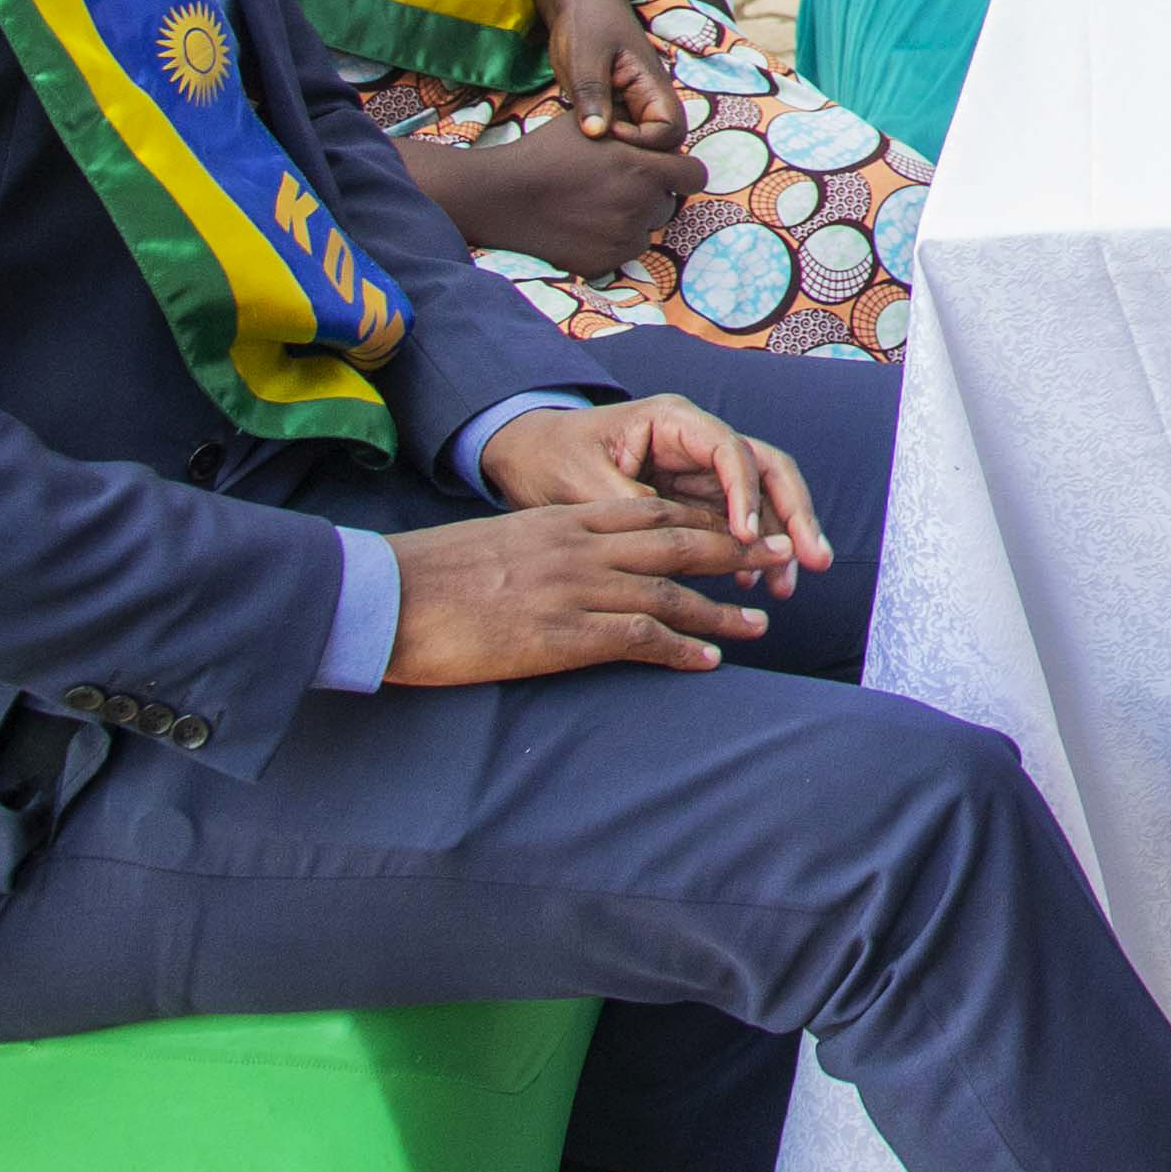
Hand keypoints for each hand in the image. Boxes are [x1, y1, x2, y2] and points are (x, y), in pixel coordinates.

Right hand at [383, 497, 774, 683]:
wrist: (388, 597)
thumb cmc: (433, 575)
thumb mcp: (503, 542)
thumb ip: (549, 546)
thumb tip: (575, 563)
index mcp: (565, 519)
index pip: (653, 511)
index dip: (705, 519)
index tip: (743, 527)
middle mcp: (580, 547)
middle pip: (678, 543)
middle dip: (736, 550)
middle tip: (781, 555)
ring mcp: (575, 590)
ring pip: (670, 593)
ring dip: (723, 608)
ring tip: (761, 621)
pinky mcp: (563, 635)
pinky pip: (639, 638)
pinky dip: (682, 648)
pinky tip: (710, 660)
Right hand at [437, 123, 701, 275]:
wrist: (500, 196)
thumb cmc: (544, 152)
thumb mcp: (591, 124)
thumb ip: (630, 128)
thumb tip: (655, 129)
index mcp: (644, 169)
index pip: (695, 176)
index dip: (682, 172)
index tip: (666, 171)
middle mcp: (640, 206)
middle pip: (668, 204)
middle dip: (650, 195)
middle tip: (615, 186)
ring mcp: (622, 238)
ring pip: (646, 229)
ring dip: (631, 219)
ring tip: (595, 205)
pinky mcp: (603, 263)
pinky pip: (623, 251)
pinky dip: (611, 241)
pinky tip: (583, 226)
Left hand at [482, 391, 832, 588]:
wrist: (523, 456)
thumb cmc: (548, 457)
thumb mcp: (581, 481)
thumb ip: (631, 506)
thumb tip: (675, 542)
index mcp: (673, 421)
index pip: (730, 449)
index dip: (746, 493)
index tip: (747, 537)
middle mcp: (696, 441)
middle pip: (765, 468)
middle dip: (793, 514)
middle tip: (813, 559)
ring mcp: (698, 470)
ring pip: (758, 498)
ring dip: (777, 540)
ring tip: (786, 586)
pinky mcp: (692, 499)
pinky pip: (732, 523)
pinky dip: (746, 552)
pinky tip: (751, 585)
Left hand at [538, 0, 688, 148]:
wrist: (579, 0)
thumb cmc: (587, 21)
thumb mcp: (585, 56)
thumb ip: (592, 93)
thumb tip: (597, 134)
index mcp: (654, 85)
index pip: (670, 131)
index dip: (643, 141)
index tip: (605, 129)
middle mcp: (650, 100)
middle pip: (661, 143)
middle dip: (632, 150)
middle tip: (596, 140)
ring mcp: (632, 104)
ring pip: (638, 142)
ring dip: (616, 146)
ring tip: (586, 136)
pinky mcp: (615, 107)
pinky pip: (619, 133)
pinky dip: (604, 138)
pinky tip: (580, 131)